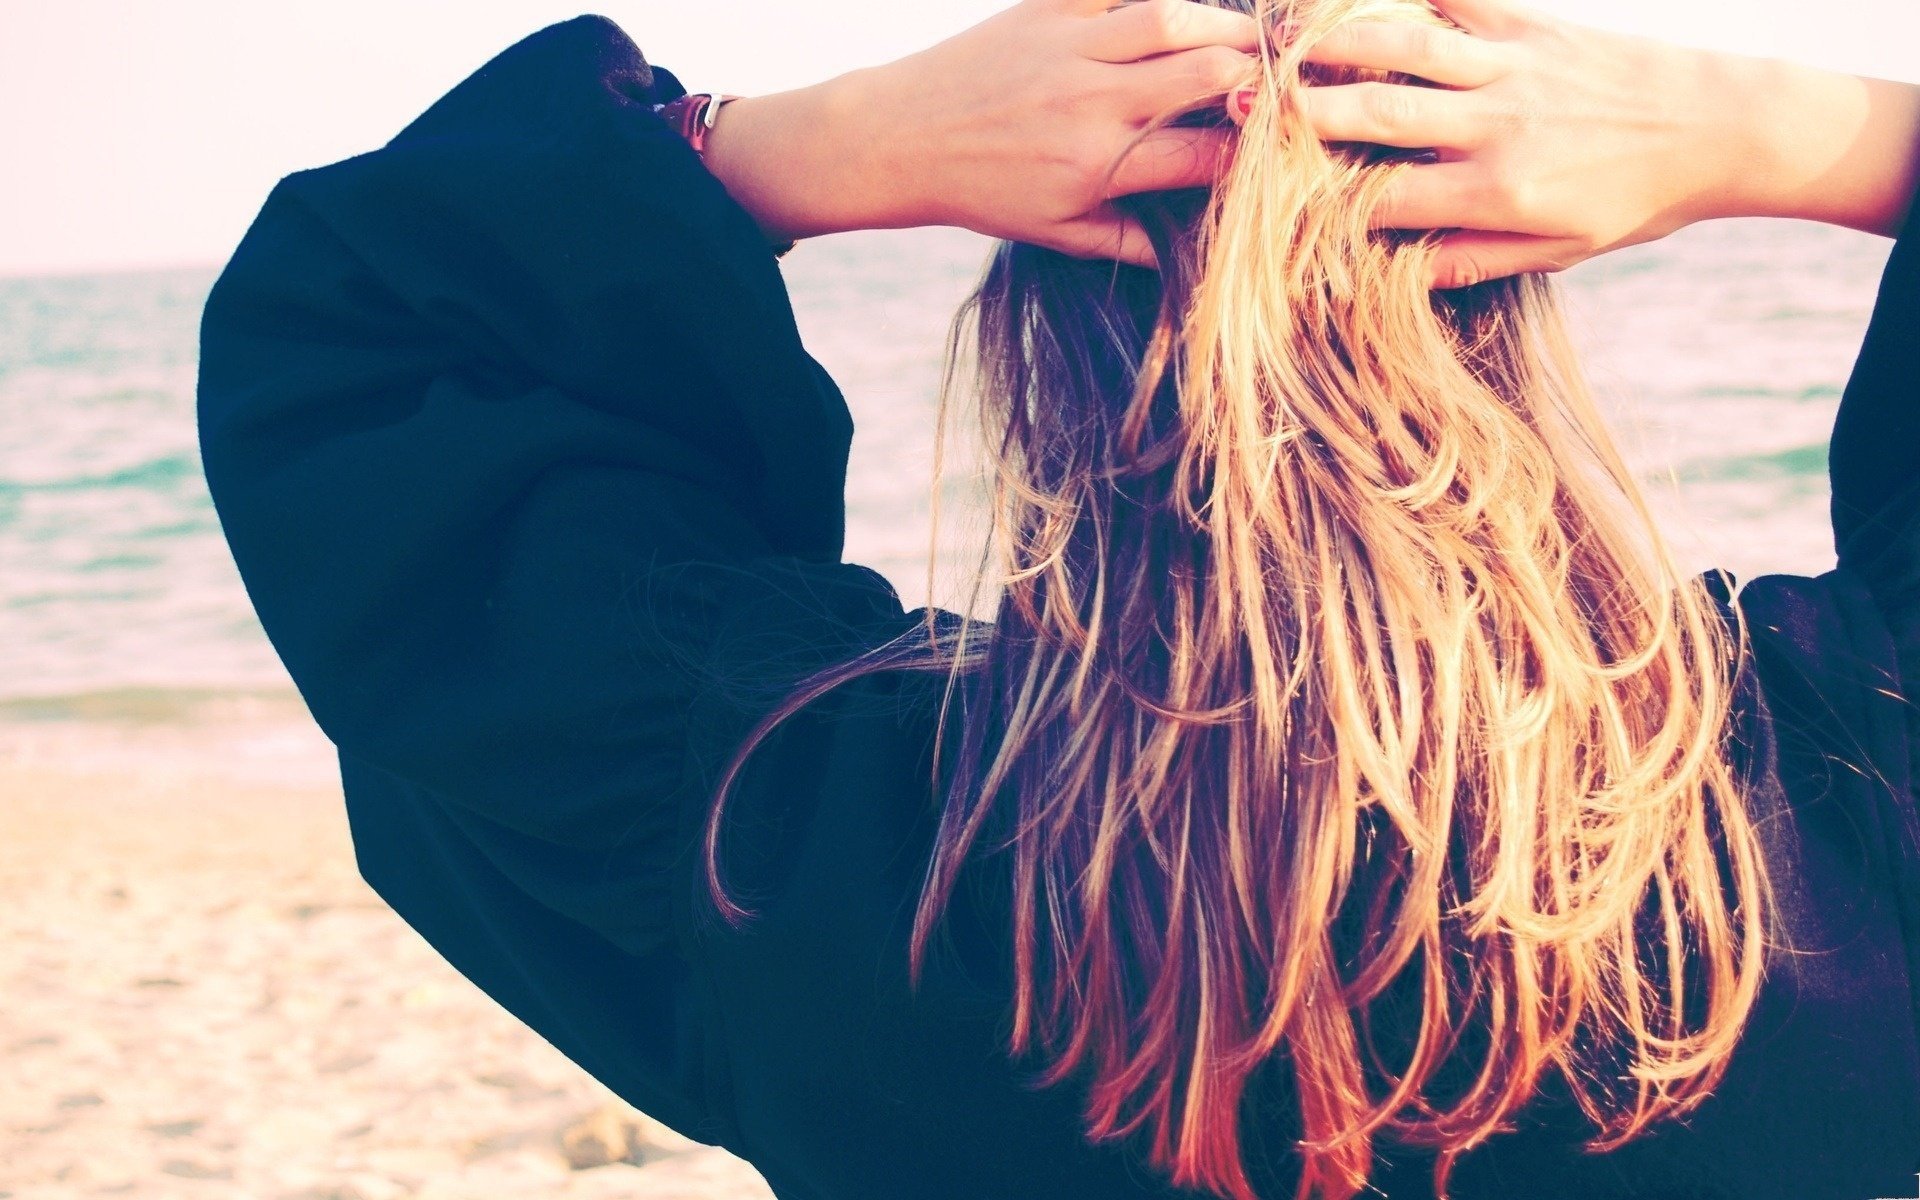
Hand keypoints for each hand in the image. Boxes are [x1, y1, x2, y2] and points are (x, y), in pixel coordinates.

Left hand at [705, 0, 1262, 266]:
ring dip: (1224, 20)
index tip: (1280, 150)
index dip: (1251, 150)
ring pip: (1171, 17)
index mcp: (1098, 165)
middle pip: (1202, 75)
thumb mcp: (1053, 231)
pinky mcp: (1047, 8)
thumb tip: (1185, 262)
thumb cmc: (981, 191)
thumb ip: (1123, 241)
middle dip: (1255, 75)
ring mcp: (1070, 48)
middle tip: (1284, 78)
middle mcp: (1091, 104)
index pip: (1201, 153)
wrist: (901, 137)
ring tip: (1254, 31)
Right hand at [1236, 0, 1919, 288]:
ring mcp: (1511, 68)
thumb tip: (1395, 277)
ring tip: (1282, 42)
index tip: (1266, 202)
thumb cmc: (1636, 201)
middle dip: (1302, 114)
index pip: (1384, 200)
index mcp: (1495, 194)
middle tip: (1237, 108)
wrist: (1722, 127)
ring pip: (1405, 47)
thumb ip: (1474, 260)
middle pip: (1376, 116)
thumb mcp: (1558, 253)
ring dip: (1336, 42)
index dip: (1318, 202)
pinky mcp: (1532, 25)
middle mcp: (1494, 128)